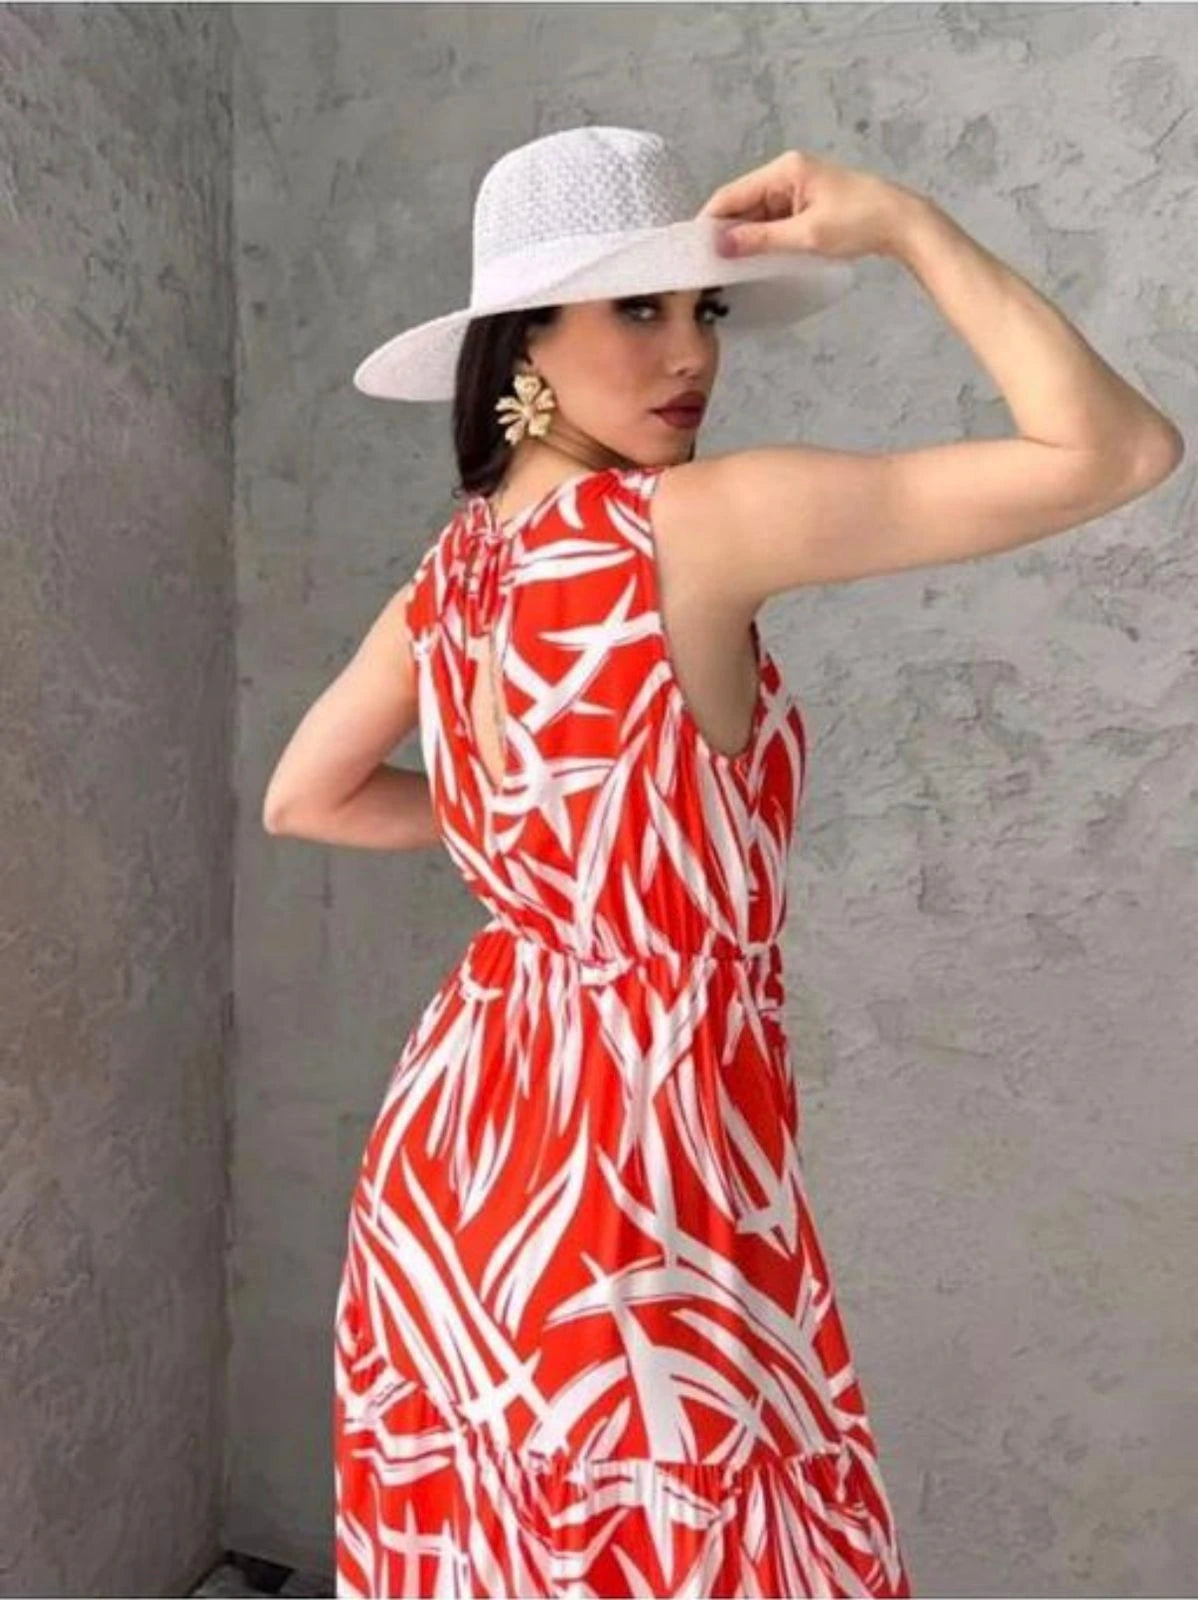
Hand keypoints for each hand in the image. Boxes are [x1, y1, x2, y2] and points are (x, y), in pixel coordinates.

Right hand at [695, 148, 921, 262]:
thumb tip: (722, 245)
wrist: (902, 223)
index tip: (693, 248)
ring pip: (758, 215)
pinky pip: (775, 221)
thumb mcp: (806, 235)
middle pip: (743, 204)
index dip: (710, 221)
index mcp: (785, 170)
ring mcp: (798, 188)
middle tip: (708, 266)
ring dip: (745, 240)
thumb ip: (761, 240)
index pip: (732, 194)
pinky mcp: (808, 204)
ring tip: (729, 269)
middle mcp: (788, 173)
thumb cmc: (860, 222)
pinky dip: (764, 240)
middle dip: (726, 233)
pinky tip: (757, 261)